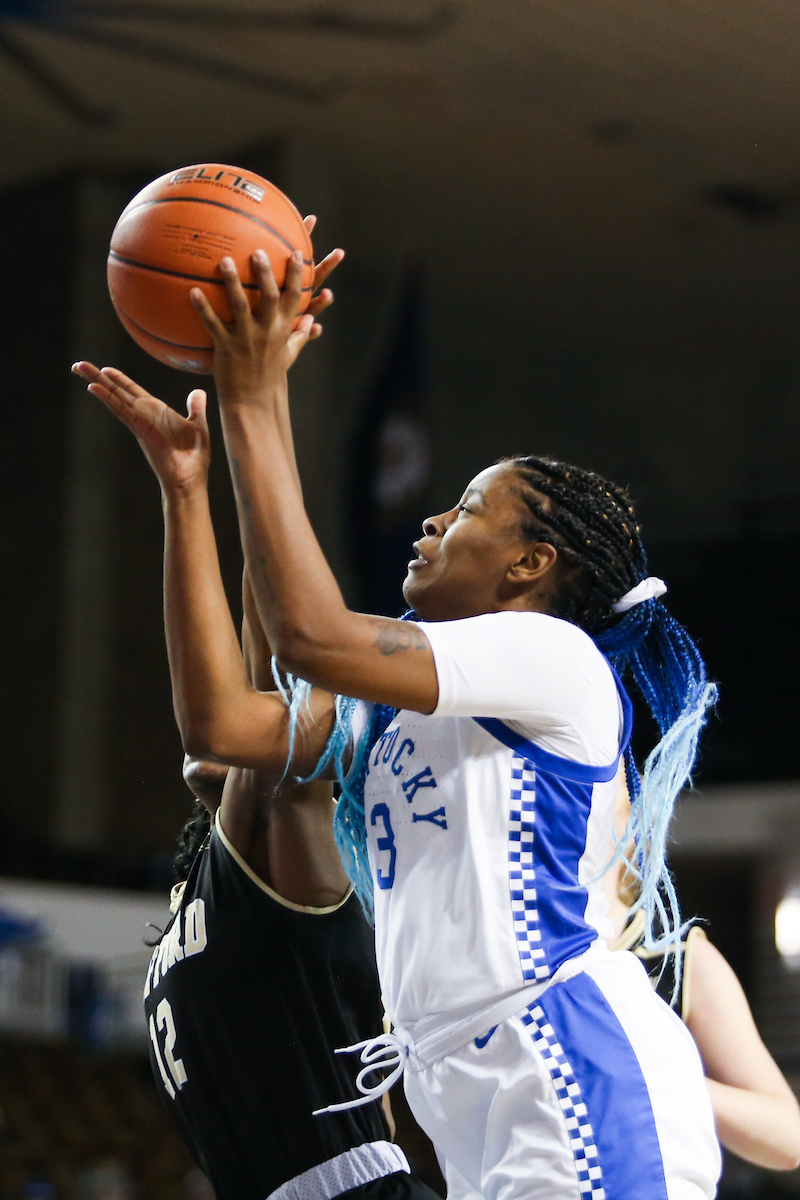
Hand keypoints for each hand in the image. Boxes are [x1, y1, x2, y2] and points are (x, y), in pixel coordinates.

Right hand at [71, 362, 210, 491]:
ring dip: (96, 381)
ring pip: (113, 396)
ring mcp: (139, 421)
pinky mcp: (139, 428)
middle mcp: (144, 415)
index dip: (120, 379)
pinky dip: (107, 398)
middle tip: (79, 364)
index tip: (106, 368)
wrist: (190, 478)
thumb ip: (196, 407)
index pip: (133, 391)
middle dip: (99, 377)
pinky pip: (121, 410)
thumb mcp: (197, 425)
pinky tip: (93, 387)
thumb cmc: (194, 458)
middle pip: (117, 391)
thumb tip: (198, 392)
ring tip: (79, 367)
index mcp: (156, 412)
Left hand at [189, 214, 343, 404]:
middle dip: (266, 273)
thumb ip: (300, 335)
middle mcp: (267, 332)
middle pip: (270, 297)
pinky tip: (192, 291)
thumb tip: (313, 320)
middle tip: (258, 251)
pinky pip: (213, 324)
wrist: (253, 401)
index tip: (296, 252)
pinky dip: (203, 308)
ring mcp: (246, 339)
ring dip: (232, 283)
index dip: (297, 275)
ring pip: (240, 306)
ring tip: (224, 260)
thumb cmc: (270, 374)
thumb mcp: (289, 354)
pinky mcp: (226, 347)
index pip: (294, 298)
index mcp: (282, 330)